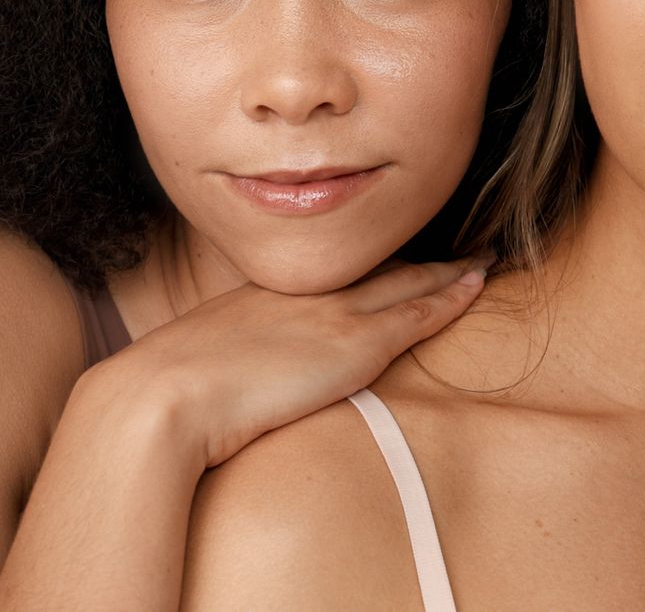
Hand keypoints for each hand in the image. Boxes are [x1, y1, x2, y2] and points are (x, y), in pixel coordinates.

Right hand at [81, 256, 487, 470]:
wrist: (163, 397)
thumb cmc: (164, 394)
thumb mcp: (194, 362)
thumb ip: (221, 359)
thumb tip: (219, 378)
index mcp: (268, 295)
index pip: (333, 273)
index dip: (370, 264)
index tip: (393, 258)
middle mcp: (306, 294)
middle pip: (377, 266)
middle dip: (417, 257)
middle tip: (454, 246)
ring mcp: (335, 315)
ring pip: (408, 281)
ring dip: (449, 271)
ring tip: (481, 260)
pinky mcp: (358, 344)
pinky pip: (419, 314)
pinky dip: (452, 297)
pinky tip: (477, 285)